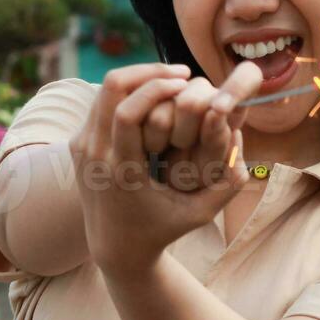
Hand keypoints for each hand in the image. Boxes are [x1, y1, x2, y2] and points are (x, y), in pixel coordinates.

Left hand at [70, 63, 260, 271]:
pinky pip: (100, 103)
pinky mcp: (78, 143)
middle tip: (181, 72)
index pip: (127, 113)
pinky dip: (127, 91)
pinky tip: (155, 93)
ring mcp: (82, 147)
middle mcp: (95, 155)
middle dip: (148, 72)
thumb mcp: (199, 214)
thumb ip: (226, 184)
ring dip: (138, 77)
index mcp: (121, 171)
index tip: (186, 81)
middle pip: (111, 90)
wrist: (115, 247)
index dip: (156, 88)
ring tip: (172, 78)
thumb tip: (241, 142)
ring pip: (103, 91)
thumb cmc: (162, 229)